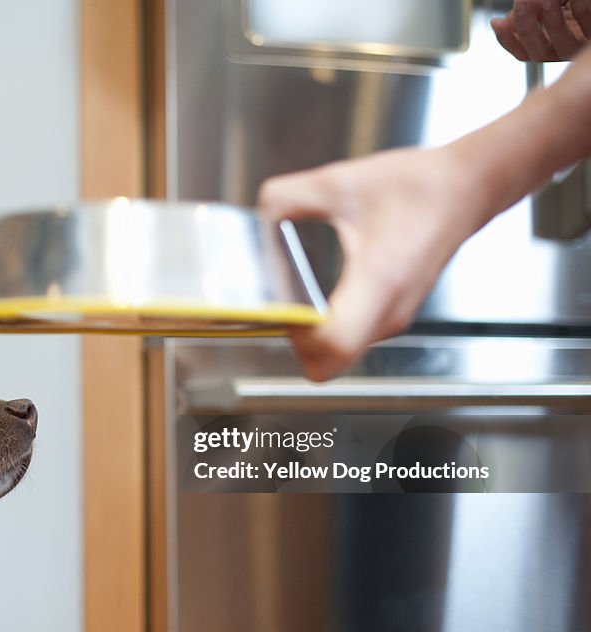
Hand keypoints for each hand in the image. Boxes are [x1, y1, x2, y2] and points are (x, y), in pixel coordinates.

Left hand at [256, 147, 485, 380]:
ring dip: (310, 337)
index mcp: (379, 281)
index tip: (281, 307)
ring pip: (338, 356)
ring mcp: (392, 319)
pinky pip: (349, 340)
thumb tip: (254, 220)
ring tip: (292, 298)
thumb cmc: (416, 187)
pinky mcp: (390, 316)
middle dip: (296, 341)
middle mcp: (389, 311)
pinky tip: (312, 296)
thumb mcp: (340, 181)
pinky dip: (326, 329)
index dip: (298, 337)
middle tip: (279, 305)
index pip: (333, 345)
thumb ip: (286, 198)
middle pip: (329, 362)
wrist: (466, 188)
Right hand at [491, 0, 590, 61]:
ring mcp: (583, 48)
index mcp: (548, 44)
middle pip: (538, 53)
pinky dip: (579, 11)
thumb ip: (530, 13)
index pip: (522, 52)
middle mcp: (564, 50)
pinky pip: (588, 28)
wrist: (589, 2)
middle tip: (522, 2)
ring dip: (552, 20)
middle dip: (527, 27)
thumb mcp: (548, 6)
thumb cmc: (573, 4)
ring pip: (562, 47)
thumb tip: (499, 23)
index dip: (507, 40)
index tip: (496, 21)